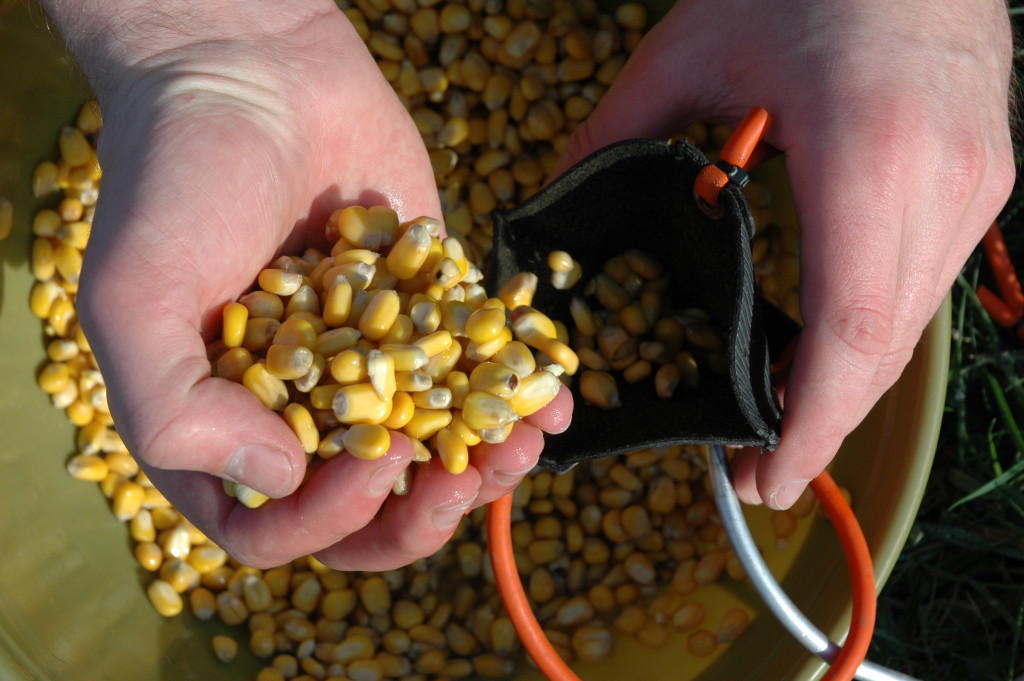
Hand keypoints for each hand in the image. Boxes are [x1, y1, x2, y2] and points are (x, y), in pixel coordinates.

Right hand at [45, 0, 571, 568]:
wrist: (254, 69)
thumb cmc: (178, 178)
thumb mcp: (134, 298)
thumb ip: (175, 410)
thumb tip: (277, 477)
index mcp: (220, 427)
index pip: (276, 528)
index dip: (328, 522)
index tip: (373, 466)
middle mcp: (297, 408)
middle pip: (365, 511)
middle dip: (424, 513)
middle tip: (468, 482)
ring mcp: (368, 363)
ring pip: (432, 454)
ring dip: (485, 466)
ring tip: (525, 443)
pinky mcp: (425, 313)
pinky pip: (475, 374)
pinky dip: (519, 394)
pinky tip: (553, 399)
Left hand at [555, 0, 1013, 507]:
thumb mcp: (690, 49)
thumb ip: (616, 133)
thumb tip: (557, 202)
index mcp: (867, 154)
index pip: (849, 328)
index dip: (809, 422)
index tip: (764, 478)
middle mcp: (942, 184)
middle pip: (884, 348)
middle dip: (820, 425)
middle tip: (755, 473)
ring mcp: (976, 186)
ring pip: (910, 329)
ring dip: (844, 387)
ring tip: (776, 422)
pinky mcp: (983, 181)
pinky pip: (921, 289)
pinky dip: (867, 337)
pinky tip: (816, 353)